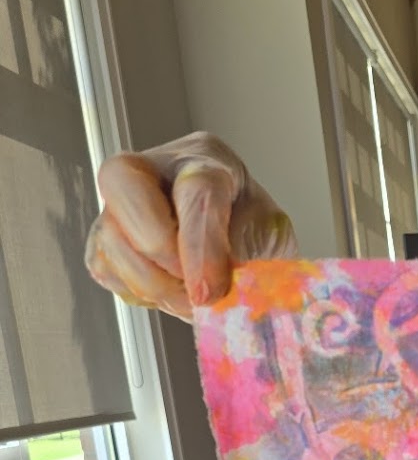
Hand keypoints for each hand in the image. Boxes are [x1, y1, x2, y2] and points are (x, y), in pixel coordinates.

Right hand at [85, 132, 296, 319]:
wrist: (249, 260)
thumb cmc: (257, 241)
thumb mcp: (270, 242)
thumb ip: (244, 255)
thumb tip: (206, 287)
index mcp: (208, 159)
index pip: (196, 186)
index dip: (200, 243)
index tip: (210, 290)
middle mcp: (156, 168)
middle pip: (124, 183)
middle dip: (158, 247)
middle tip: (194, 290)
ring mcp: (123, 202)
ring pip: (109, 236)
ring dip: (153, 283)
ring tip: (191, 300)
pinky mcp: (106, 241)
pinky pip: (105, 268)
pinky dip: (139, 292)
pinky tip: (171, 295)